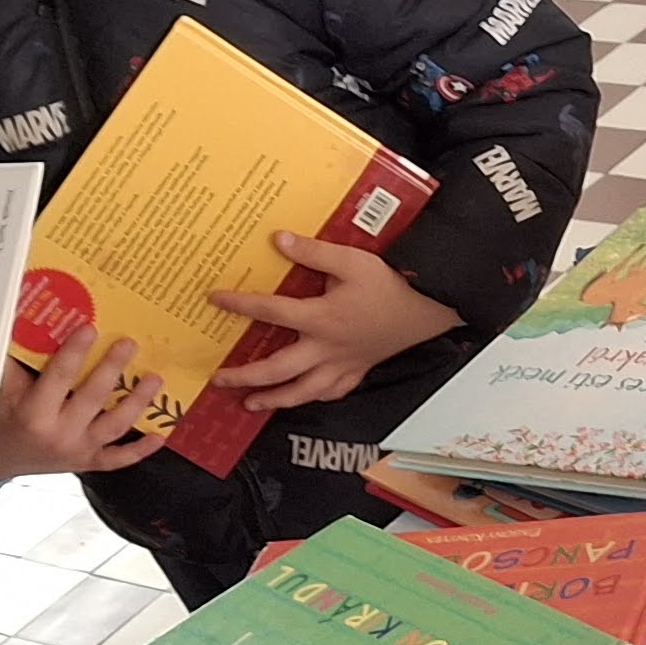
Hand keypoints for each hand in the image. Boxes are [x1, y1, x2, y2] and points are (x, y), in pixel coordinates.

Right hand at [0, 328, 171, 479]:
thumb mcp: (0, 388)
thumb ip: (15, 357)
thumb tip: (24, 314)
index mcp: (34, 414)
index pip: (59, 378)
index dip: (75, 352)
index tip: (91, 328)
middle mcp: (60, 435)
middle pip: (93, 398)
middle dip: (112, 369)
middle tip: (130, 343)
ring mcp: (78, 451)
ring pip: (114, 426)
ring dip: (137, 402)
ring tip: (155, 379)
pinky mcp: (88, 463)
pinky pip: (119, 458)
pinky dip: (141, 449)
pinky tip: (161, 435)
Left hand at [209, 234, 460, 412]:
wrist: (429, 308)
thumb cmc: (391, 285)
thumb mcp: (352, 261)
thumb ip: (314, 253)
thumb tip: (280, 241)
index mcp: (321, 318)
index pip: (270, 312)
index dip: (240, 305)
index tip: (216, 299)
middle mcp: (326, 348)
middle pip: (278, 369)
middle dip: (245, 376)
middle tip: (220, 379)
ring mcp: (342, 364)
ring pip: (303, 391)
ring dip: (274, 399)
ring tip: (251, 403)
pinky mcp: (358, 370)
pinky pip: (332, 391)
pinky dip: (313, 397)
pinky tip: (303, 397)